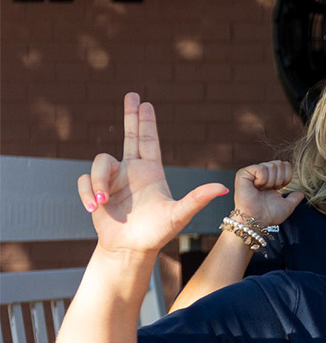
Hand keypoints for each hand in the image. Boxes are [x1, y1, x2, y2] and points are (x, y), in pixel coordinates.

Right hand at [76, 94, 229, 256]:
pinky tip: (95, 207)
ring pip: (100, 162)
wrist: (130, 248)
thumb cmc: (156, 232)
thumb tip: (223, 188)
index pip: (149, 140)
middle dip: (131, 115)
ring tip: (103, 201)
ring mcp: (113, 179)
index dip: (146, 122)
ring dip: (98, 180)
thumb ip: (197, 199)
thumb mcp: (179, 214)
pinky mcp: (96, 190)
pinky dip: (88, 192)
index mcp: (151, 171)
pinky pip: (85, 180)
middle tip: (132, 94)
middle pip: (130, 136)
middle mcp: (132, 171)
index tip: (145, 102)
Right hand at [232, 160, 304, 225]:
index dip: (286, 178)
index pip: (285, 165)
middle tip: (270, 190)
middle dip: (279, 179)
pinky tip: (257, 187)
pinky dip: (263, 180)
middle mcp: (261, 174)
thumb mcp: (287, 206)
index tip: (278, 189)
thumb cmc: (268, 215)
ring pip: (272, 166)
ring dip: (271, 182)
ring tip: (262, 190)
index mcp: (270, 179)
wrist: (257, 220)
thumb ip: (294, 198)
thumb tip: (301, 194)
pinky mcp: (243, 173)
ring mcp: (252, 173)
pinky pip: (261, 169)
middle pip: (279, 164)